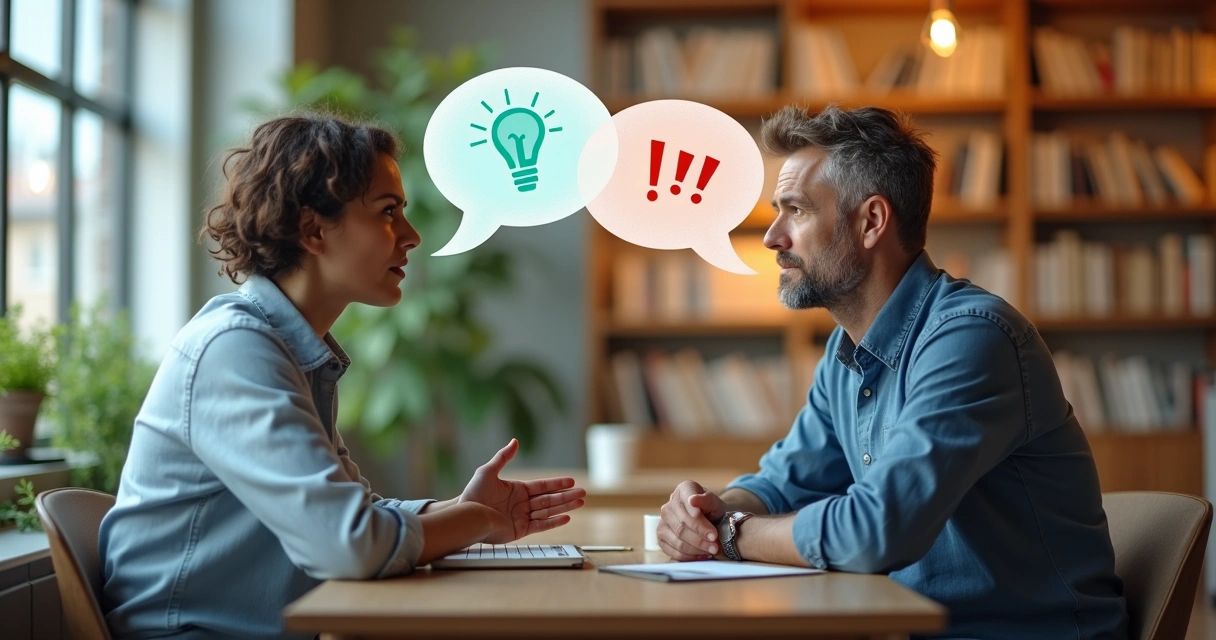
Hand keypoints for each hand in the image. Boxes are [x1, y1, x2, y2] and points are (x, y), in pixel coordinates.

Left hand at [460, 439, 586, 543]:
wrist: (467, 517)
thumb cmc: (474, 495)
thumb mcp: (488, 471)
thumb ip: (503, 457)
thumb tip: (514, 441)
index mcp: (516, 490)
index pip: (542, 486)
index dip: (557, 483)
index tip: (571, 481)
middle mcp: (521, 504)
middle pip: (549, 498)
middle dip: (566, 496)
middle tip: (583, 493)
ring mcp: (522, 517)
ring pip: (548, 511)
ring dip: (565, 506)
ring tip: (580, 503)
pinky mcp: (520, 530)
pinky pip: (540, 525)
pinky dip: (554, 521)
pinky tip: (566, 517)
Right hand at [658, 480, 726, 560]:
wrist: (706, 519)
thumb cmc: (711, 510)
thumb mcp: (716, 503)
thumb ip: (708, 500)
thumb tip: (693, 500)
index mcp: (683, 490)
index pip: (687, 508)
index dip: (700, 524)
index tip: (714, 535)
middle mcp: (668, 505)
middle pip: (682, 527)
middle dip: (700, 539)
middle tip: (715, 547)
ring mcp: (662, 522)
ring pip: (677, 540)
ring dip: (696, 549)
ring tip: (711, 551)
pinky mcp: (661, 537)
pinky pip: (672, 551)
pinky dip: (688, 557)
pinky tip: (701, 555)